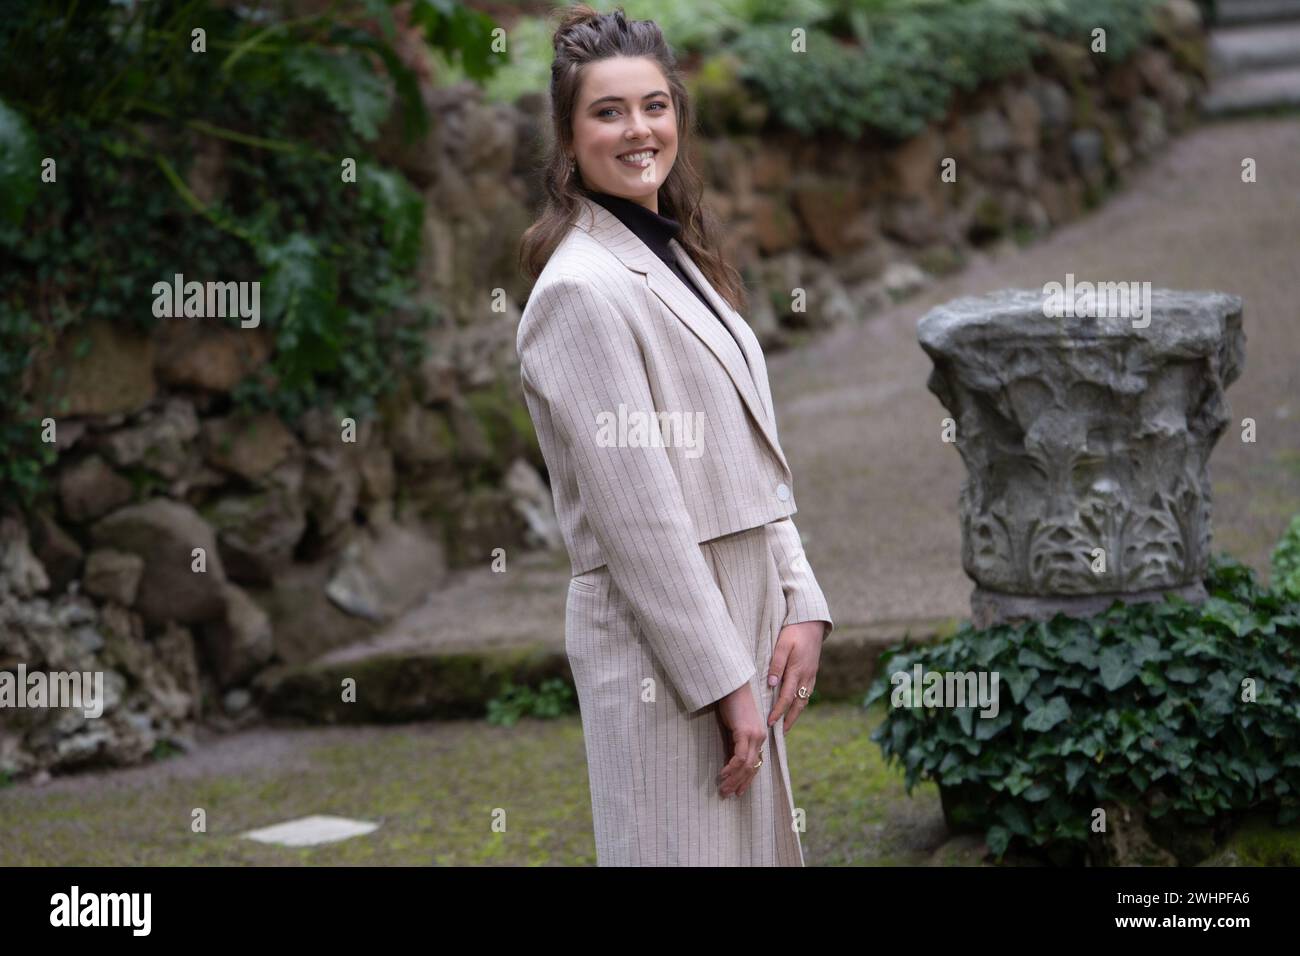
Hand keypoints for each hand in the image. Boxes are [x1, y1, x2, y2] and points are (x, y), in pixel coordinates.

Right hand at [715, 682, 765, 798]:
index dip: (747, 779)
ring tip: (723, 789)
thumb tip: (730, 760)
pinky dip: (731, 768)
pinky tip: (722, 774)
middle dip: (740, 783)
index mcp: (758, 736)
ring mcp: (754, 735)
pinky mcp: (745, 732)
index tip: (738, 791)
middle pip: (752, 768)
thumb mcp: (734, 726)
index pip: (755, 764)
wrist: (731, 684)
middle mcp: (759, 737)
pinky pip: (739, 756)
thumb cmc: (731, 702)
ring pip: (746, 765)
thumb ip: (734, 741)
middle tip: (728, 794)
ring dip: (734, 779)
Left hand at [766, 621, 824, 732]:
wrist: (812, 622)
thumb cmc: (794, 631)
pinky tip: (795, 706)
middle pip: (798, 704)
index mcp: (797, 671)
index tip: (769, 723)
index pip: (786, 698)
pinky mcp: (813, 672)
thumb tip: (771, 684)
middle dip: (789, 719)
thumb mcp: (782, 644)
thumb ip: (776, 664)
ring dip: (796, 713)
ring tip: (787, 724)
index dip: (778, 712)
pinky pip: (807, 692)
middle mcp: (806, 676)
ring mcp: (811, 675)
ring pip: (804, 699)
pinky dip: (801, 703)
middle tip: (780, 732)